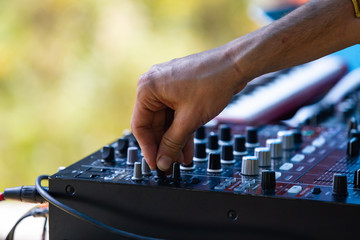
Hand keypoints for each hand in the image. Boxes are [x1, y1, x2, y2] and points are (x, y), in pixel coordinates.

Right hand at [131, 45, 245, 170]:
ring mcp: (167, 87)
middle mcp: (154, 85)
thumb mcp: (189, 119)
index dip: (148, 148)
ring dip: (174, 140)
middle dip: (164, 146)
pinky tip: (187, 148)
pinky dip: (181, 130)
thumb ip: (173, 143)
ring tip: (182, 160)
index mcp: (148, 88)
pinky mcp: (179, 90)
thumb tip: (162, 162)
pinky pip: (175, 114)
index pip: (140, 125)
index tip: (156, 164)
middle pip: (153, 124)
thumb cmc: (213, 83)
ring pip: (166, 121)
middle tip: (170, 165)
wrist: (236, 65)